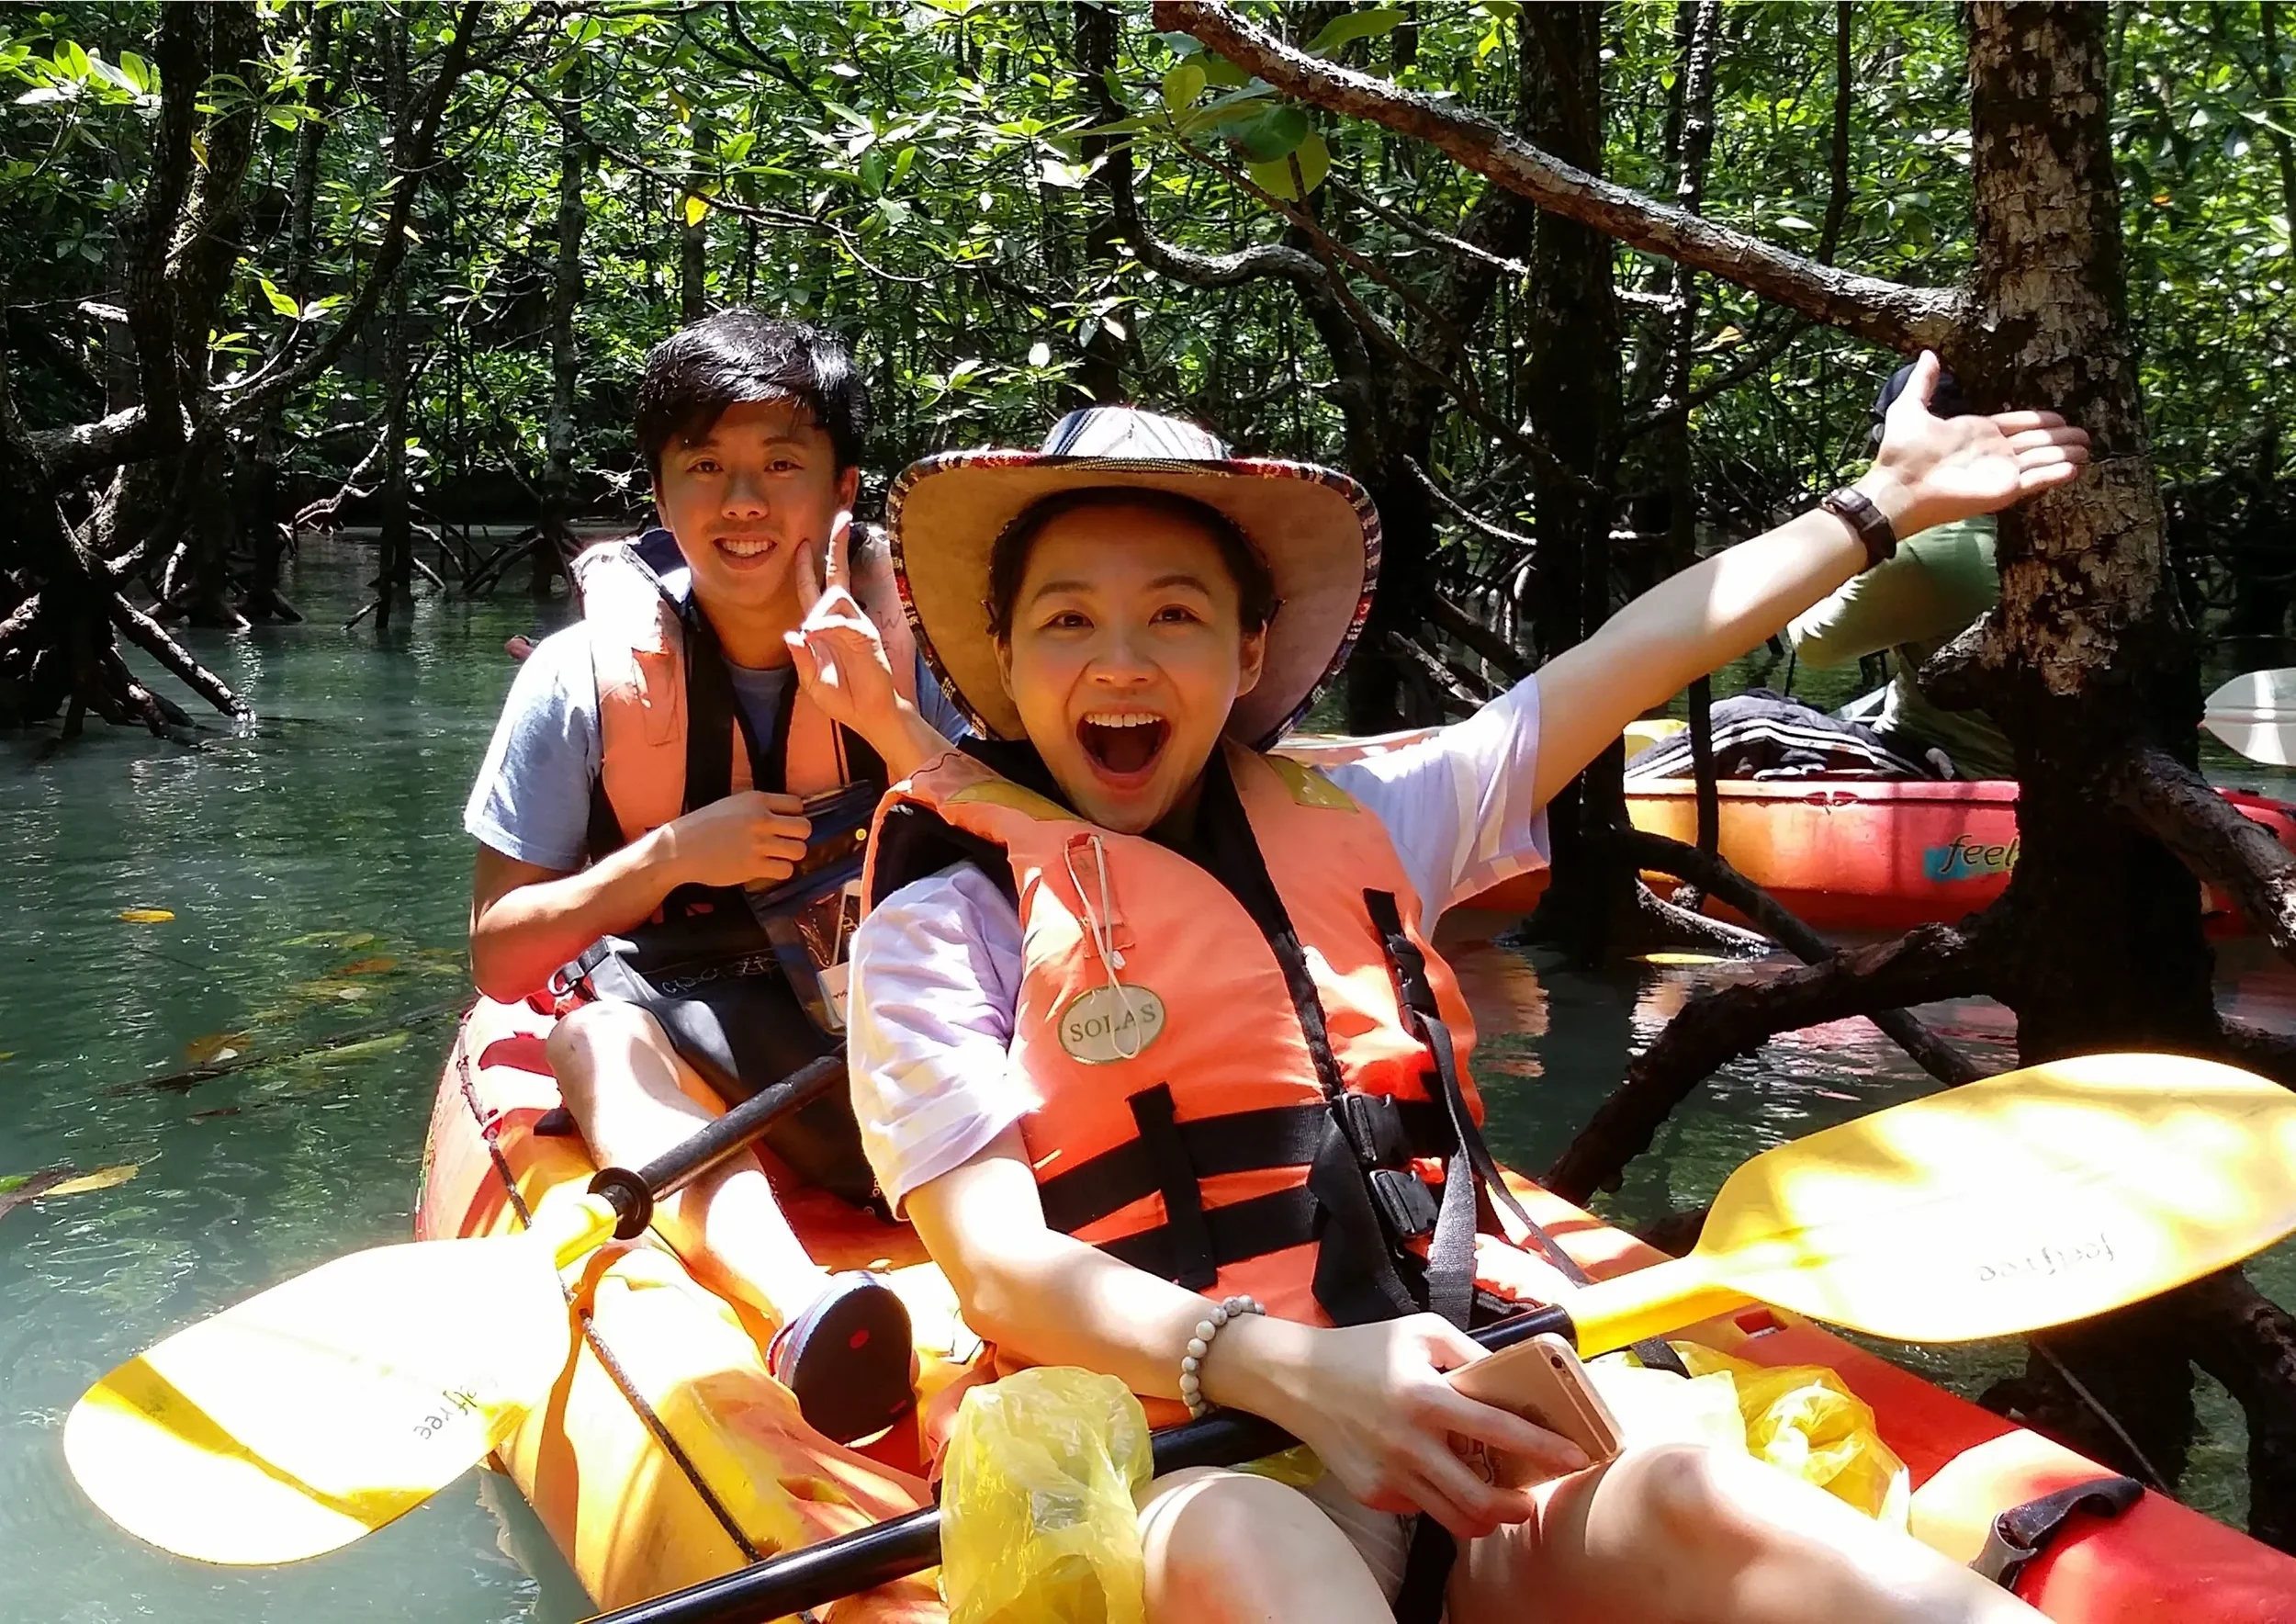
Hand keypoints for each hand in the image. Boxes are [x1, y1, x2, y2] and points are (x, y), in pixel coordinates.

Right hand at [659, 790, 810, 888]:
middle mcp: (761, 819)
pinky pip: (785, 870)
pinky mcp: (753, 866)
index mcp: (756, 800)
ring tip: (778, 856)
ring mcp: (758, 844)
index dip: (793, 815)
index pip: (796, 804)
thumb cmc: (703, 826)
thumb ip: (758, 807)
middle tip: (785, 841)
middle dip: (798, 836)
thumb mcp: (732, 804)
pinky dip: (780, 870)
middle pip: (804, 828)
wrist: (679, 848)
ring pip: (799, 850)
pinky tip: (769, 868)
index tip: (784, 824)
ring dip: (791, 855)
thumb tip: (785, 816)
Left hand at [787, 510, 908, 741]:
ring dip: (820, 613)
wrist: (871, 717)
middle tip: (842, 517)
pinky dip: (827, 626)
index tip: (805, 542)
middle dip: (836, 546)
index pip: (813, 590)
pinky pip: (843, 622)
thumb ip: (801, 658)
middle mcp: (842, 620)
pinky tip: (817, 633)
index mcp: (824, 628)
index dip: (807, 566)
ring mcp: (856, 625)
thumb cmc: (844, 700)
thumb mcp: (811, 681)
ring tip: (816, 635)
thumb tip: (791, 632)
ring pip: (835, 599)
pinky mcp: (867, 636)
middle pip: (836, 575)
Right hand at [1214, 1314, 1590, 1539]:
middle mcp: (1408, 1443)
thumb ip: (1470, 1353)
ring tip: (1499, 1505)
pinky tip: (1437, 1479)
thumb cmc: (1363, 1349)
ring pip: (1452, 1517)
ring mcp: (1388, 1475)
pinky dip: (1438, 1501)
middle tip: (1531, 1500)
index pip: (1497, 1430)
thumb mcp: (1421, 1331)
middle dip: (1517, 1506)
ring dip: (1485, 1517)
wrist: (1295, 1378)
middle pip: (1479, 1498)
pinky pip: (1419, 1507)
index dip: (1543, 1448)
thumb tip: (1512, 1379)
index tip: (1575, 1458)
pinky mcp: (1371, 1493)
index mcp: (1425, 1397)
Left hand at [1860, 350, 2091, 535]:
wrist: (1899, 487)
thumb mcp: (1910, 408)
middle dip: (2060, 438)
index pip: (2017, 425)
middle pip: (2035, 442)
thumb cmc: (1902, 452)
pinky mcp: (2004, 490)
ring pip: (2042, 460)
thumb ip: (1923, 382)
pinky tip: (2076, 466)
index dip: (2038, 421)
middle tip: (2085, 435)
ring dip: (2064, 454)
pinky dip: (2057, 473)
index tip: (2060, 418)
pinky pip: (2037, 479)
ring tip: (2087, 449)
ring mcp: (2000, 472)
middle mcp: (1993, 452)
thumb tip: (1927, 353)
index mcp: (1977, 433)